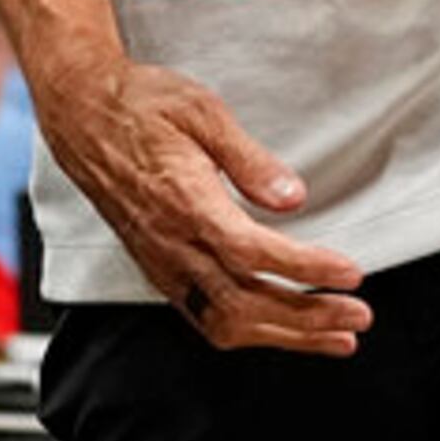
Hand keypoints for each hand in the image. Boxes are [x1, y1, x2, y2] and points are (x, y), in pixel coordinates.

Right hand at [35, 41, 369, 355]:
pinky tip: (284, 331)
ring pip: (225, 322)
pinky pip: (205, 319)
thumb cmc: (142, 105)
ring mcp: (162, 263)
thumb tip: (293, 196)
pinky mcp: (158, 270)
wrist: (81, 114)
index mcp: (184, 202)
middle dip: (308, 317)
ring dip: (286, 335)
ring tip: (336, 335)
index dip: (306, 269)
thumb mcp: (202, 111)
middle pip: (245, 302)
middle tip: (358, 316)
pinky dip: (251, 332)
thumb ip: (249, 159)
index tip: (350, 273)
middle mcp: (170, 243)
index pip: (253, 253)